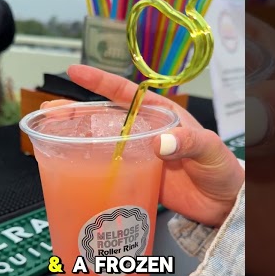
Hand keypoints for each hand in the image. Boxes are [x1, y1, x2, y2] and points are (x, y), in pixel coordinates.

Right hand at [40, 65, 244, 227]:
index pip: (127, 94)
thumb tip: (159, 142)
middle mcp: (145, 131)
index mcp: (162, 115)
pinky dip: (89, 165)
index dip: (100, 83)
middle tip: (49, 112)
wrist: (224, 203)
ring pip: (102, 140)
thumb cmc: (222, 169)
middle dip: (78, 111)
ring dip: (78, 136)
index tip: (75, 72)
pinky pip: (108, 167)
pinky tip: (70, 166)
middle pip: (106, 116)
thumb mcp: (210, 150)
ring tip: (50, 133)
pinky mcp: (135, 176)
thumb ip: (189, 143)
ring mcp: (138, 154)